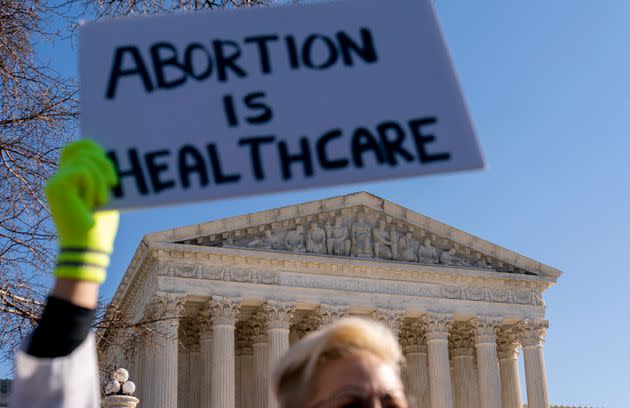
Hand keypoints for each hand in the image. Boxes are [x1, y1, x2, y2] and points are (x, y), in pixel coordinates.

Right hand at [45, 140, 118, 282]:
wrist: (88, 247)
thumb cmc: (99, 225)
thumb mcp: (105, 195)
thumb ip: (102, 175)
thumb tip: (111, 155)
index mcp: (70, 178)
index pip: (76, 147)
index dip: (93, 146)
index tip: (110, 161)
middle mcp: (59, 177)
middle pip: (82, 148)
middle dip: (105, 163)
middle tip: (114, 183)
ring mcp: (56, 181)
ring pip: (86, 160)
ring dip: (101, 181)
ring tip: (102, 200)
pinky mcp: (56, 186)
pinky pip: (83, 171)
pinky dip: (95, 186)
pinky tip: (94, 202)